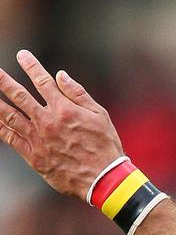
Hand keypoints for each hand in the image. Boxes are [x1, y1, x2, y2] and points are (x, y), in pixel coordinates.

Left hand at [0, 50, 122, 198]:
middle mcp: (47, 121)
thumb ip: (78, 94)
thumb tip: (60, 75)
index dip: (30, 66)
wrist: (103, 179)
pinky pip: (12, 139)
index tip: (21, 55)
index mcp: (63, 109)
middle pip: (19, 96)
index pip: (42, 81)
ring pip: (10, 116)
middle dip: (3, 81)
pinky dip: (0, 128)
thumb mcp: (99, 115)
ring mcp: (38, 139)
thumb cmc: (105, 147)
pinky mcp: (35, 157)